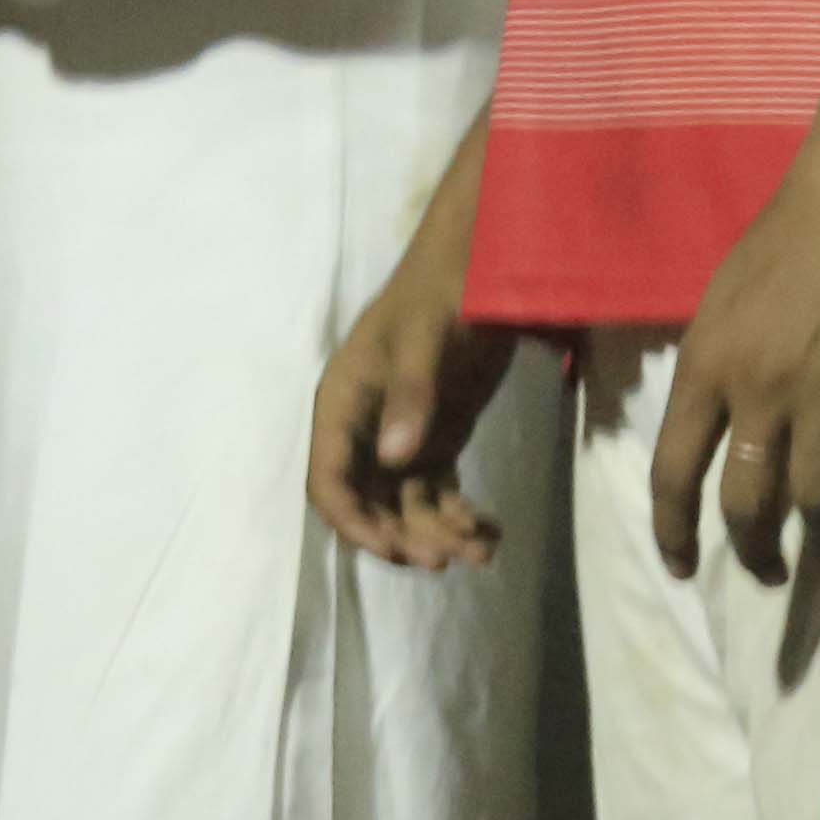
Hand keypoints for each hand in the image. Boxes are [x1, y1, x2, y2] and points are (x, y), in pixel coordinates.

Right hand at [312, 209, 528, 571]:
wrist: (481, 261)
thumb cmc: (441, 290)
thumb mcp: (425, 337)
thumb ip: (411, 394)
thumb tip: (395, 457)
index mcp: (342, 404)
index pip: (329, 480)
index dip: (353, 522)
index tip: (392, 549)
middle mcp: (364, 429)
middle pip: (369, 504)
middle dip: (403, 536)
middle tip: (445, 558)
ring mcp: (400, 436)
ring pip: (407, 506)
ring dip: (437, 535)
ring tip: (481, 550)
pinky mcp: (435, 438)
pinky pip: (439, 493)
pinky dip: (459, 517)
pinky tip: (490, 532)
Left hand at [657, 43, 819, 587]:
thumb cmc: (795, 228)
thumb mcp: (726, 295)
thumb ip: (719, 363)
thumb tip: (719, 420)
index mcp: (706, 364)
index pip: (672, 471)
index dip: (673, 532)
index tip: (683, 569)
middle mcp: (757, 388)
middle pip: (746, 504)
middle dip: (756, 555)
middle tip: (770, 576)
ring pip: (818, 502)